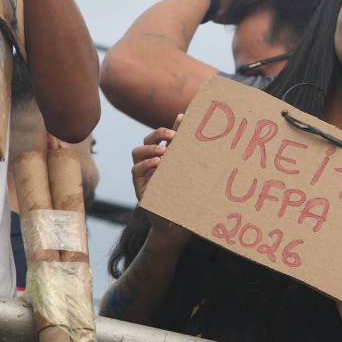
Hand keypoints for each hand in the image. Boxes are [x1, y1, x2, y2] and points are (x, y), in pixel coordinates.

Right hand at [130, 114, 188, 242]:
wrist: (177, 224)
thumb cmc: (187, 198)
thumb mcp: (193, 176)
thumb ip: (195, 159)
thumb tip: (207, 142)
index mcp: (167, 158)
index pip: (165, 136)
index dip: (172, 125)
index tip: (184, 117)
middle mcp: (154, 163)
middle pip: (147, 140)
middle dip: (158, 134)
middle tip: (173, 136)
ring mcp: (145, 174)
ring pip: (137, 152)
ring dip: (149, 149)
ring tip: (162, 152)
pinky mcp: (140, 187)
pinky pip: (135, 171)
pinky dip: (144, 165)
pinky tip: (157, 165)